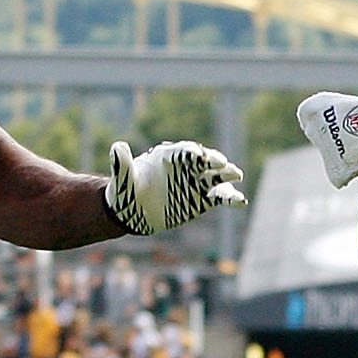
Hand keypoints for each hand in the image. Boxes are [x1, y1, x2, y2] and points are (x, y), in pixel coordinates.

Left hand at [103, 140, 246, 234]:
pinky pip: (219, 197)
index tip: (198, 155)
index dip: (190, 153)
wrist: (133, 210)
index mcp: (167, 157)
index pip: (182, 152)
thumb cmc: (126, 191)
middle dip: (212, 160)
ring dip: (226, 175)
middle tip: (221, 162)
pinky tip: (240, 201)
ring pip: (215, 176)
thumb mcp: (123, 178)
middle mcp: (185, 167)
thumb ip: (122, 163)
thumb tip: (117, 146)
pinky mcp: (202, 198)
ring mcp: (195, 182)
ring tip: (236, 174)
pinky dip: (230, 198)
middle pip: (203, 161)